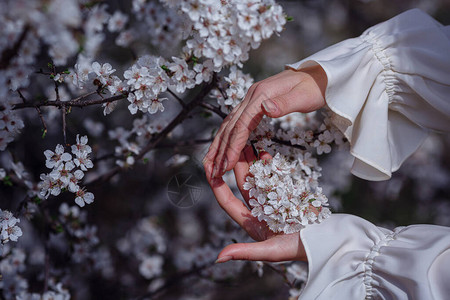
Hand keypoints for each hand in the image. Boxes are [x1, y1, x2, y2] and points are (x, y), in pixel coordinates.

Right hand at [203, 65, 326, 178]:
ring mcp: (251, 99)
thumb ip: (285, 103)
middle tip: (214, 172)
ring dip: (219, 144)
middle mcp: (252, 96)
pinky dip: (227, 137)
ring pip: (229, 124)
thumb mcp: (305, 96)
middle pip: (230, 125)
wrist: (318, 74)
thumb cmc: (315, 88)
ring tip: (211, 164)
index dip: (233, 146)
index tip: (227, 165)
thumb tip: (266, 108)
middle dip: (221, 149)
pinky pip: (236, 122)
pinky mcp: (254, 103)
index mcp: (261, 94)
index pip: (241, 124)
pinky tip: (223, 148)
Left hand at [205, 145, 306, 262]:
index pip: (228, 202)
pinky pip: (274, 176)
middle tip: (232, 149)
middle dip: (237, 167)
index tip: (210, 171)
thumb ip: (245, 253)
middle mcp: (260, 210)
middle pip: (243, 185)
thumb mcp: (269, 252)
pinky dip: (269, 165)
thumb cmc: (297, 250)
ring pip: (258, 177)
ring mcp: (273, 200)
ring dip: (252, 162)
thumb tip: (218, 258)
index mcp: (251, 223)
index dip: (218, 188)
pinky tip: (264, 152)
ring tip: (246, 144)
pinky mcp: (287, 193)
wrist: (325, 240)